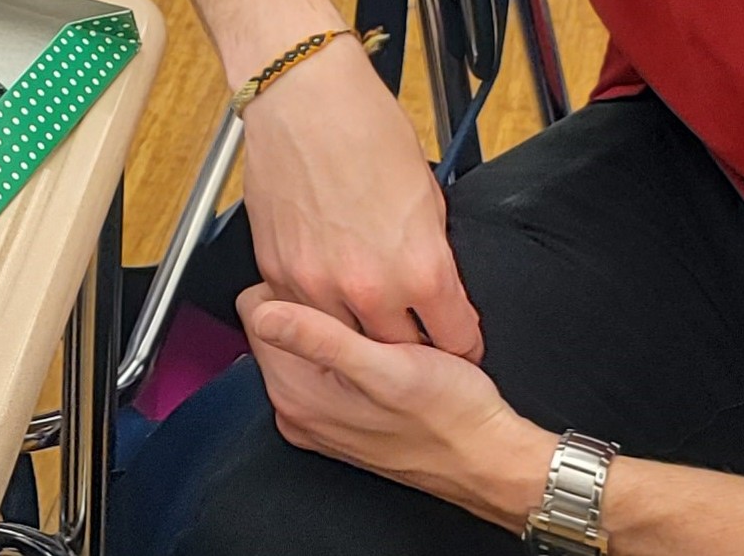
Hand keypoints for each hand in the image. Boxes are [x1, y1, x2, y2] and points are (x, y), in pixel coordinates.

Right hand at [237, 51, 483, 356]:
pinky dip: (318, 305)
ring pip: (347, 342)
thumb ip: (433, 253)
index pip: (456, 341)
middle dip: (411, 341)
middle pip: (400, 353)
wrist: (304, 97)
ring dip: (359, 327)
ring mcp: (318, 285)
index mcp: (421, 269)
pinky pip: (304, 313)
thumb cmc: (366, 128)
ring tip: (365, 300)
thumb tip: (438, 287)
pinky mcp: (278, 272)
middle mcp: (370, 287)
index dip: (461, 342)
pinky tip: (328, 278)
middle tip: (411, 324)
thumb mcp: (429, 195)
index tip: (457, 338)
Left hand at [238, 284, 555, 522]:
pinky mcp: (339, 420)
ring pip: (302, 345)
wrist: (487, 459)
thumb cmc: (450, 415)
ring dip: (334, 328)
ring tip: (379, 332)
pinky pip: (324, 369)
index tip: (334, 287)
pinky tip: (382, 351)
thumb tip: (262, 312)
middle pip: (277, 327)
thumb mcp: (387, 367)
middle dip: (314, 308)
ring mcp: (317, 418)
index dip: (294, 286)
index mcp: (297, 395)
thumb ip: (320, 339)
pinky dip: (347, 352)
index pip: (256, 312)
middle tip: (367, 310)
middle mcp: (297, 411)